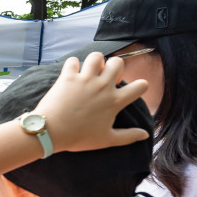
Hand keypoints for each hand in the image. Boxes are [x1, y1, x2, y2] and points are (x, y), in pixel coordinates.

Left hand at [31, 52, 150, 153]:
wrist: (51, 133)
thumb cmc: (79, 138)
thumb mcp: (106, 140)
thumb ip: (127, 136)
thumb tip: (145, 135)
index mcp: (114, 102)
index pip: (140, 86)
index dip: (140, 86)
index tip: (133, 90)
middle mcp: (103, 87)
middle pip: (118, 63)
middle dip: (115, 68)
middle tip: (106, 79)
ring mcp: (85, 80)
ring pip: (97, 56)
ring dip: (95, 63)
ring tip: (89, 73)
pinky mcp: (68, 77)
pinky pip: (73, 60)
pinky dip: (72, 65)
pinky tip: (71, 75)